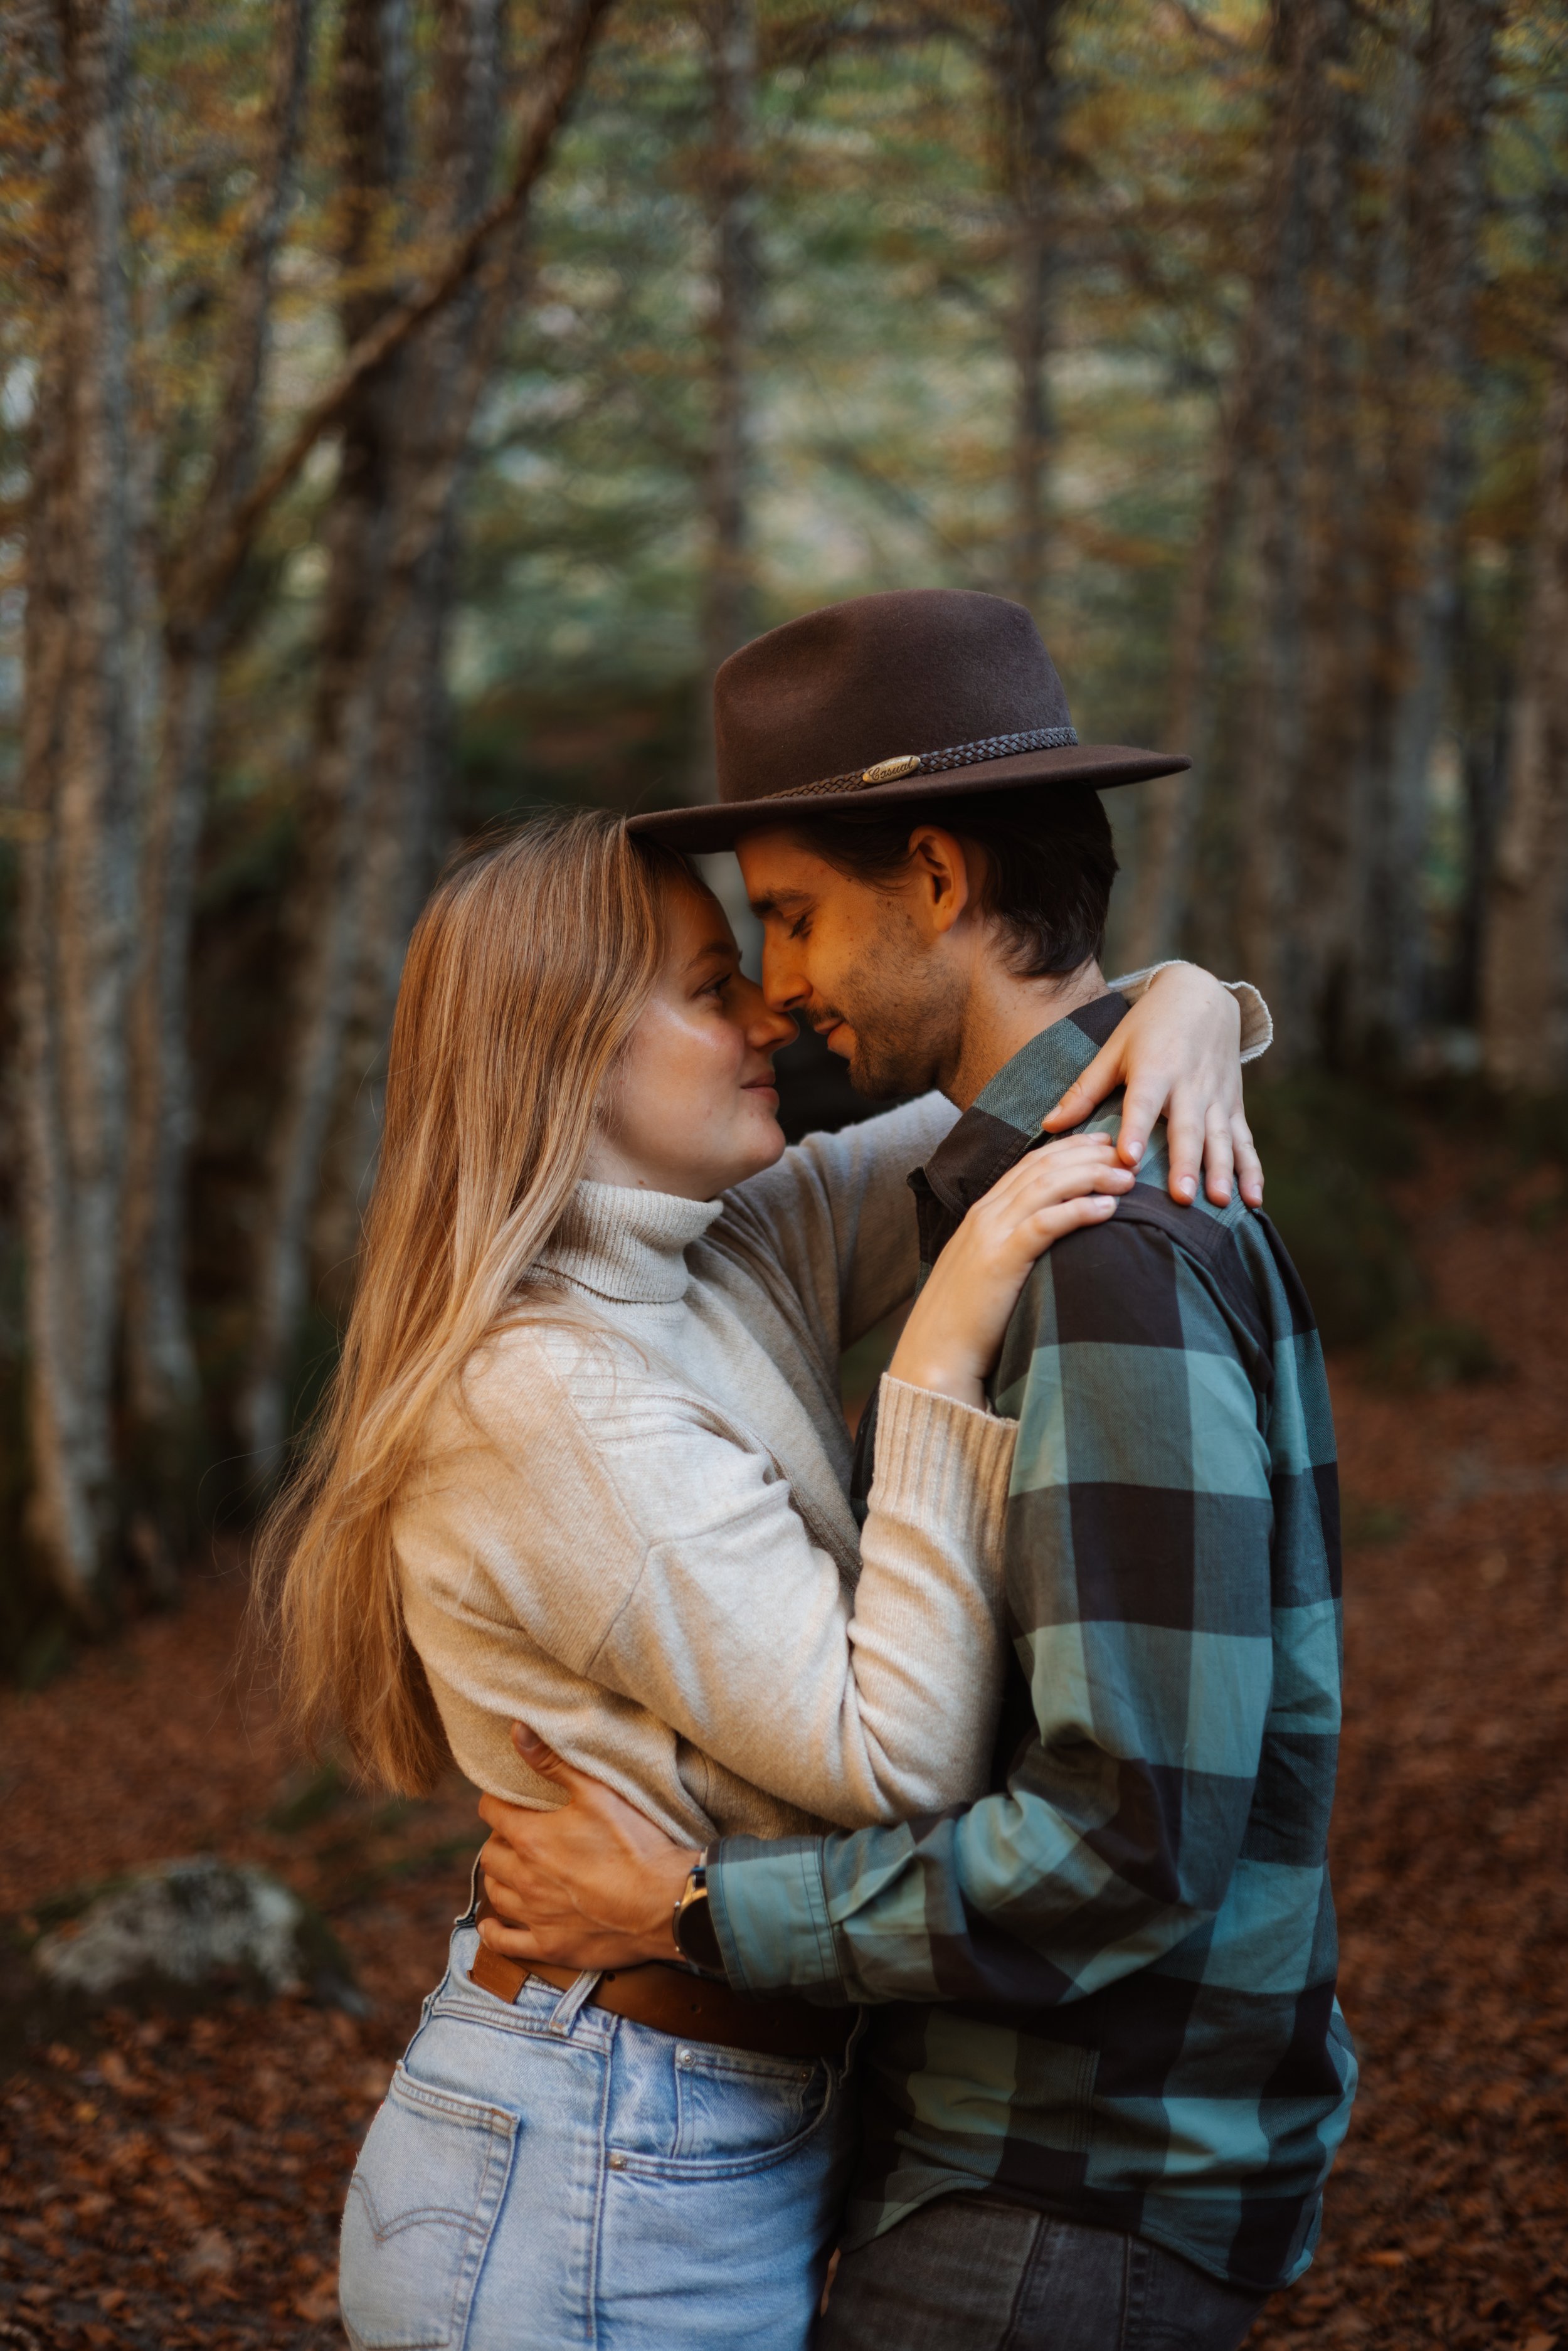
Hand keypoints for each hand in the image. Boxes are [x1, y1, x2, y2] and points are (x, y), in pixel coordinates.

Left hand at [475, 1725, 698, 1973]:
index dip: (497, 1801)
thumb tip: (517, 1730)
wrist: (666, 1902)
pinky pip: (506, 1944)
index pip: (492, 1812)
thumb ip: (553, 1762)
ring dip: (500, 1879)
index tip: (508, 1799)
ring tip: (514, 1869)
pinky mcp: (552, 1946)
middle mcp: (525, 1879)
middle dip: (499, 1840)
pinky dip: (494, 1932)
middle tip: (518, 1833)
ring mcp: (536, 1916)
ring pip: (496, 1895)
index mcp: (532, 1839)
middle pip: (490, 1855)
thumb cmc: (636, 1844)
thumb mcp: (598, 1792)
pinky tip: (494, 1925)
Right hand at [887, 1134, 1132, 1408]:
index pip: (1030, 1165)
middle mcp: (985, 1215)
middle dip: (1087, 1153)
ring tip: (1127, 1178)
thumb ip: (1011, 1246)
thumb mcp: (987, 1270)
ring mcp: (991, 1235)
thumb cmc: (967, 1321)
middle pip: (1042, 1167)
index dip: (1069, 1148)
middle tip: (1126, 1152)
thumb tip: (1047, 1240)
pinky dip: (1078, 1210)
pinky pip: (1045, 1224)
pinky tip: (1108, 1207)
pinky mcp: (1001, 1260)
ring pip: (1047, 1187)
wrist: (936, 1355)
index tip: (1103, 1146)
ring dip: (1091, 1177)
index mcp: (982, 1213)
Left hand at [1041, 964, 1262, 1208]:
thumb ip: (1084, 1090)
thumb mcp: (1113, 1049)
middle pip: (1187, 1128)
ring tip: (1219, 1201)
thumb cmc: (1148, 1026)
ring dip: (1221, 1170)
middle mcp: (1189, 1085)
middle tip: (1180, 1197)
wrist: (1201, 997)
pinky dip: (1251, 1170)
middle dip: (1185, 1163)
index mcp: (1154, 1069)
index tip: (1129, 1160)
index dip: (1136, 1131)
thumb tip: (1048, 1126)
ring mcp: (1216, 1096)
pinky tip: (1253, 1199)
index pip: (1143, 1104)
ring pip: (1221, 1138)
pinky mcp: (1234, 1105)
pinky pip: (1245, 1141)